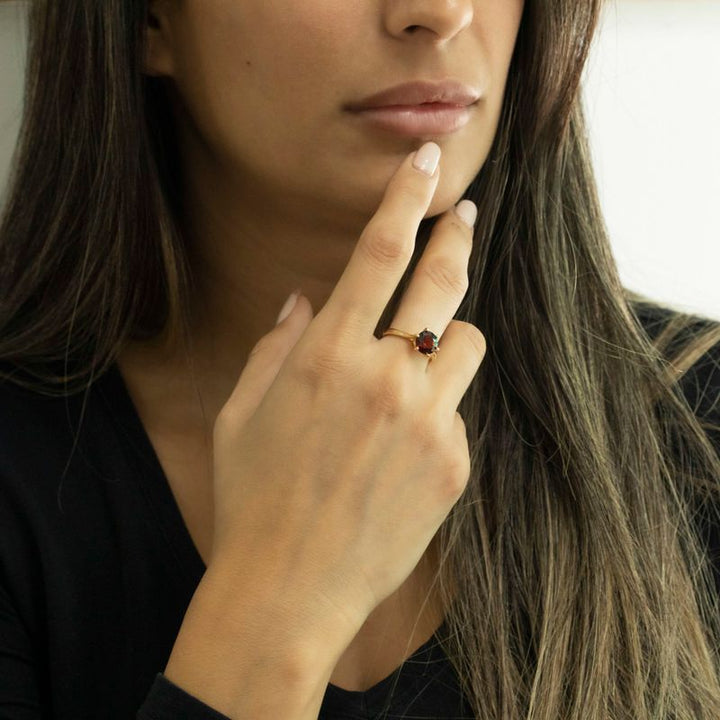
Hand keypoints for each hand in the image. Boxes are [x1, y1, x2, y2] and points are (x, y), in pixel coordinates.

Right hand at [209, 142, 485, 638]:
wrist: (289, 588)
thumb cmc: (253, 497)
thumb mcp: (242, 413)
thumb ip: (275, 347)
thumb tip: (303, 301)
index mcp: (326, 356)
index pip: (379, 253)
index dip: (405, 199)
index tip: (425, 164)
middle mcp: (385, 378)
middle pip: (441, 281)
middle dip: (455, 238)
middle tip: (464, 216)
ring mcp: (427, 422)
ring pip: (464, 343)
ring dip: (444, 338)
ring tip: (414, 368)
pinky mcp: (453, 464)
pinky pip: (457, 411)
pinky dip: (435, 411)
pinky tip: (400, 452)